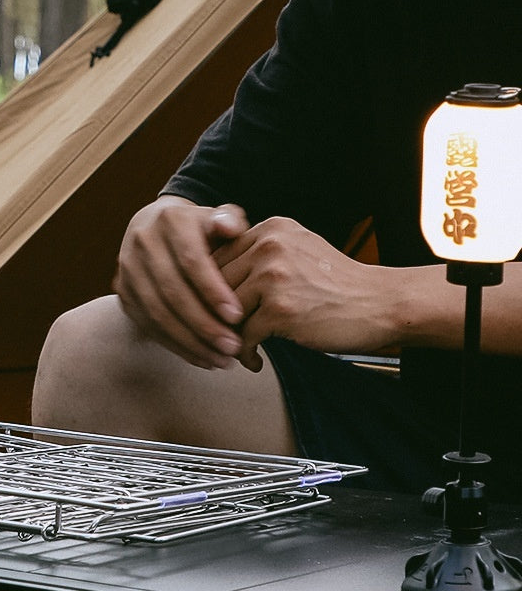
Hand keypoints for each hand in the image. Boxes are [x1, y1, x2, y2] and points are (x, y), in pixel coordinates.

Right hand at [113, 196, 249, 367]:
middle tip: (232, 347)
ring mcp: (128, 271)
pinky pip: (149, 326)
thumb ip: (230, 220)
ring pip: (158, 314)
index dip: (213, 291)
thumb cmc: (200, 229)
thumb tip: (229, 228)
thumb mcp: (218, 217)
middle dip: (204, 325)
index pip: (191, 261)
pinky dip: (176, 346)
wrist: (156, 227)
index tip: (237, 316)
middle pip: (172, 293)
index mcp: (170, 221)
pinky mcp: (123, 294)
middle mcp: (142, 243)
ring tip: (221, 360)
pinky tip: (202, 358)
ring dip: (190, 342)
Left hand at [214, 216, 400, 370]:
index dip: (210, 290)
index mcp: (271, 229)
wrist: (381, 304)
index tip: (215, 312)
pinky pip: (243, 337)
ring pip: (225, 312)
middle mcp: (269, 246)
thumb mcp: (298, 251)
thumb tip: (212, 276)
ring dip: (227, 337)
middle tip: (221, 337)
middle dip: (214, 316)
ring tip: (237, 351)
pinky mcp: (280, 309)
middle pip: (215, 285)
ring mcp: (274, 277)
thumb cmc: (337, 284)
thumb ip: (261, 254)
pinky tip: (255, 361)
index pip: (218, 257)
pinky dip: (245, 354)